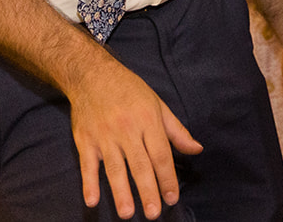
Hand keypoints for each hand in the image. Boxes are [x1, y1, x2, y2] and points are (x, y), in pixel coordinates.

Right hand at [67, 60, 202, 219]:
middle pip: (139, 165)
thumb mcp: (157, 104)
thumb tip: (197, 149)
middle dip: (148, 190)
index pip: (161, 154)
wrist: (91, 74)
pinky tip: (92, 200)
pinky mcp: (85, 140)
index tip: (172, 197)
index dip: (167, 178)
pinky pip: (87, 165)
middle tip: (153, 213)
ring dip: (121, 192)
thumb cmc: (129, 89)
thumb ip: (176, 131)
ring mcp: (104, 136)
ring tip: (127, 213)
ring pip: (114, 168)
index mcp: (148, 120)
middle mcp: (127, 129)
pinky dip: (88, 183)